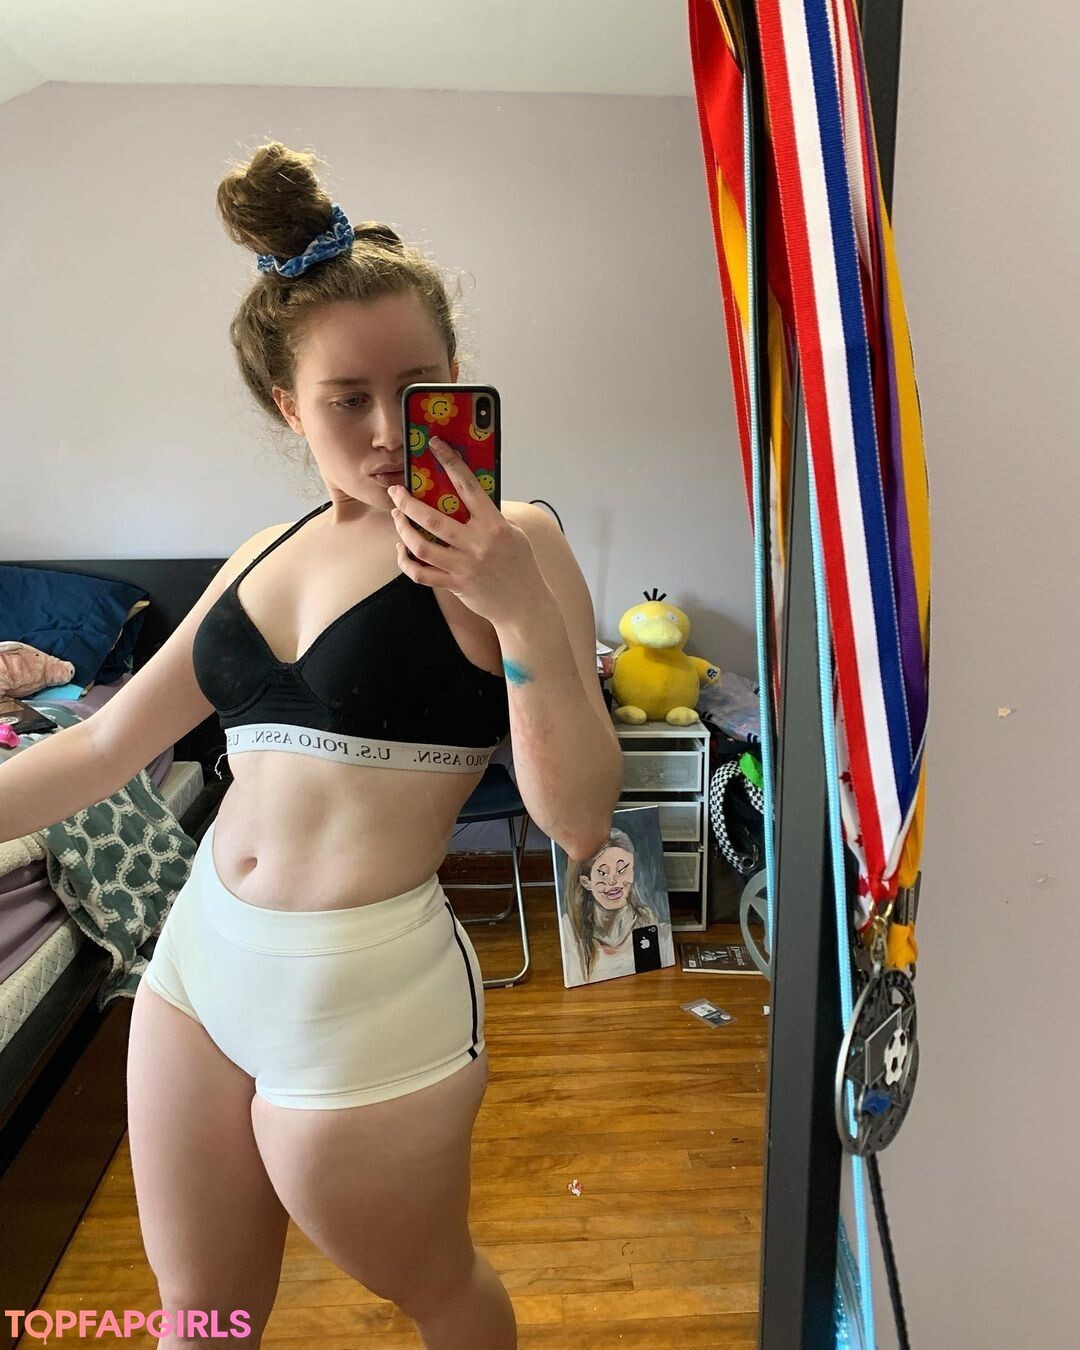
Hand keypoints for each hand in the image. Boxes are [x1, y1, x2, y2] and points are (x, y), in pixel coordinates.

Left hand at [388, 436, 547, 628]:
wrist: (526, 605)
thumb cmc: (521, 566)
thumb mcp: (515, 534)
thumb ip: (493, 517)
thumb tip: (469, 498)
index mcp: (494, 525)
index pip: (468, 486)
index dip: (449, 462)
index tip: (434, 445)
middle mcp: (477, 544)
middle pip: (432, 518)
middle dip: (407, 502)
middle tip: (396, 492)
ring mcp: (464, 566)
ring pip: (421, 546)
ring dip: (403, 529)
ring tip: (397, 517)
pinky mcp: (455, 585)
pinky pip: (421, 574)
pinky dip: (406, 561)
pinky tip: (402, 550)